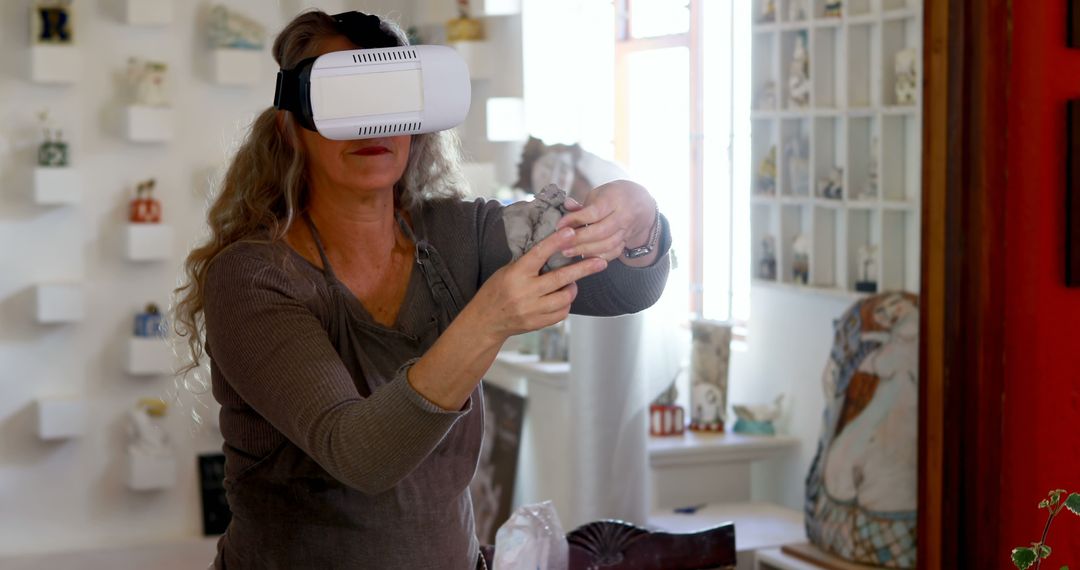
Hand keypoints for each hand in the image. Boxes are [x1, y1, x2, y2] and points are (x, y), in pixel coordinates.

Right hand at [462, 227, 607, 343]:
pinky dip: (565, 304)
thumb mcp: (507, 271)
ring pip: (565, 298)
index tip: (572, 232)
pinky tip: (561, 299)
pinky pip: (561, 313)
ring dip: (573, 288)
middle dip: (584, 269)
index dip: (556, 242)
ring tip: (573, 283)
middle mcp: (525, 292)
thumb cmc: (495, 291)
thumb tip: (555, 249)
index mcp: (516, 274)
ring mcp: (531, 310)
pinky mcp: (537, 323)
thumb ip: (529, 264)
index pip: (539, 254)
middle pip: (560, 278)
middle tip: (601, 262)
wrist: (485, 321)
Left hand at [556, 180, 657, 263]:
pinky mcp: (626, 242)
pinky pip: (613, 253)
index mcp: (615, 199)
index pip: (594, 212)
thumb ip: (582, 204)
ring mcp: (627, 231)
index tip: (559, 226)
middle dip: (578, 239)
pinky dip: (598, 257)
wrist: (641, 204)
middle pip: (600, 232)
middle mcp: (624, 216)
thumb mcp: (599, 193)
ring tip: (567, 252)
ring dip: (585, 250)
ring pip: (607, 245)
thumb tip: (566, 206)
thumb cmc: (613, 196)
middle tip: (560, 244)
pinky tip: (583, 258)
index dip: (576, 220)